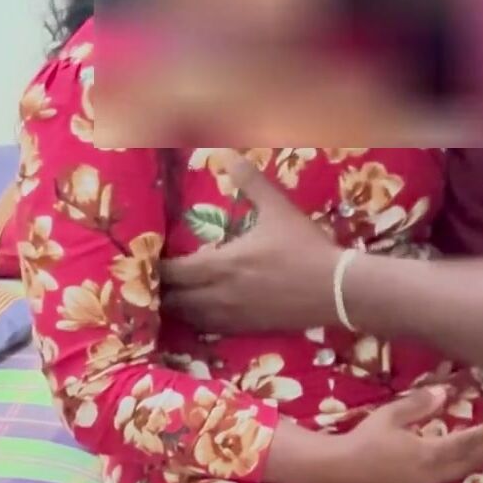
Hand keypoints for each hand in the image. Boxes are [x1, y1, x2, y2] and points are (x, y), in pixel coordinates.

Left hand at [162, 152, 344, 334]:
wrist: (337, 289)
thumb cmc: (305, 249)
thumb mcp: (278, 210)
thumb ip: (250, 182)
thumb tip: (228, 153)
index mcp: (222, 266)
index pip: (173, 272)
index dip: (155, 267)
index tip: (145, 259)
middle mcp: (220, 296)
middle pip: (174, 300)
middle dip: (160, 290)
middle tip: (150, 280)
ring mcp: (234, 317)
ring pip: (190, 318)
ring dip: (176, 308)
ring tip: (168, 298)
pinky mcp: (248, 329)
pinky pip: (211, 329)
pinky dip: (198, 321)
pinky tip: (197, 314)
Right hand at [267, 388, 482, 482]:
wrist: (339, 470)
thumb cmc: (365, 440)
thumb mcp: (391, 416)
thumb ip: (419, 404)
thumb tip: (444, 392)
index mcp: (428, 453)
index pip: (464, 443)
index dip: (482, 434)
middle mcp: (431, 473)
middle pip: (466, 462)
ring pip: (458, 473)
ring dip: (473, 460)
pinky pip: (445, 479)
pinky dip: (459, 469)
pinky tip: (457, 464)